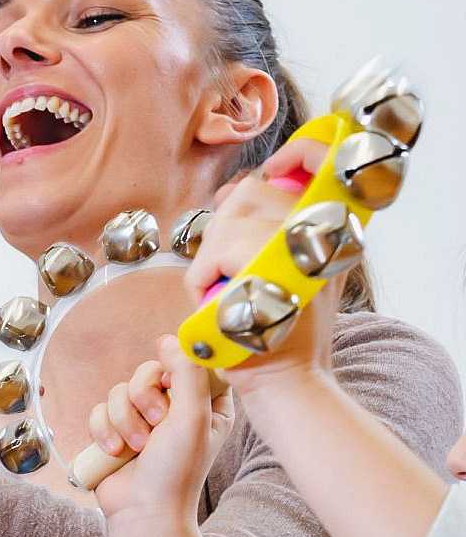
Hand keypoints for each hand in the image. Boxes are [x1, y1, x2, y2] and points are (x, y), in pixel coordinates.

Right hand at [86, 350, 221, 525]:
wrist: (142, 511)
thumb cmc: (177, 471)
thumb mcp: (193, 417)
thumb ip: (185, 373)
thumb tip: (169, 339)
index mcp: (205, 402)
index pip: (188, 363)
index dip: (174, 371)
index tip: (170, 388)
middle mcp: (175, 407)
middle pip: (148, 372)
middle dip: (143, 399)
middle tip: (155, 423)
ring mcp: (142, 419)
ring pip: (120, 391)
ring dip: (124, 421)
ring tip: (135, 447)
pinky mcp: (115, 431)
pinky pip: (99, 410)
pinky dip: (104, 431)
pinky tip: (115, 452)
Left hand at [182, 139, 336, 379]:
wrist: (287, 385)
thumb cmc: (276, 335)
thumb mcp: (287, 272)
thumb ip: (270, 228)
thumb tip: (239, 187)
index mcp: (334, 229)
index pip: (323, 160)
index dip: (297, 151)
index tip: (272, 170)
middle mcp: (329, 234)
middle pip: (254, 191)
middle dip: (222, 225)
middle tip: (222, 268)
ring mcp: (305, 254)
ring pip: (231, 222)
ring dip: (209, 258)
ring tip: (219, 294)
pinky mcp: (276, 277)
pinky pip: (221, 253)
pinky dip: (203, 277)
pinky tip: (214, 305)